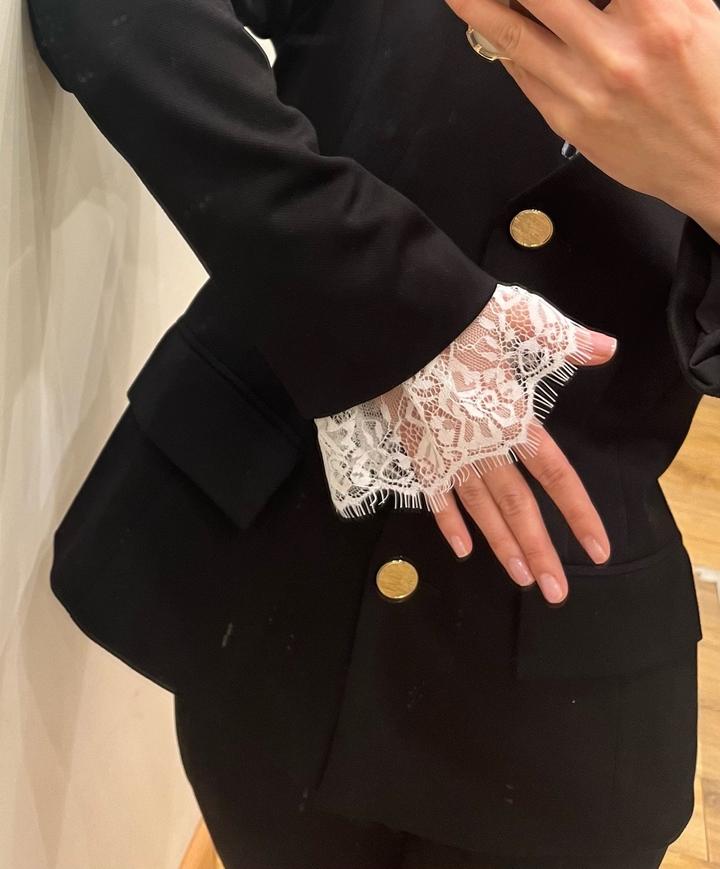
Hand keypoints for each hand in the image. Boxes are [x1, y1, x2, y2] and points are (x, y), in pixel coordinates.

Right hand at [380, 285, 616, 604]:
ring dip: (503, 547)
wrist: (394, 330)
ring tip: (523, 581)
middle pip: (517, 507)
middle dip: (539, 551)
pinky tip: (462, 550)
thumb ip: (562, 338)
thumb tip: (608, 348)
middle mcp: (484, 446)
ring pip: (481, 510)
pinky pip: (436, 496)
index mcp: (511, 419)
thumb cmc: (452, 323)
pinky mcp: (419, 452)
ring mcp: (448, 454)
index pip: (554, 474)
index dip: (577, 513)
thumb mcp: (512, 317)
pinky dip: (449, 523)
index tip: (597, 549)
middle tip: (557, 593)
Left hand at [445, 0, 719, 231]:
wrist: (714, 164)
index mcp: (658, 17)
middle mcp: (615, 55)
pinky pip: (520, 73)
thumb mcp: (696, 12)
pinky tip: (488, 22)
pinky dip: (500, 41)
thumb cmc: (712, 88)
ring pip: (510, 35)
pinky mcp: (565, 121)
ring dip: (476, 5)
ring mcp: (584, 92)